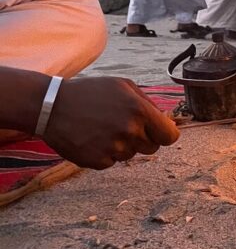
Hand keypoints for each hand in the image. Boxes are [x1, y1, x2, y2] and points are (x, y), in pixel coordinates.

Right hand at [42, 77, 179, 168]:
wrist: (51, 106)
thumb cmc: (91, 93)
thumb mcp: (123, 86)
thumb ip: (148, 103)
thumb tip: (166, 120)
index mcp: (139, 110)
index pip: (170, 136)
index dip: (165, 134)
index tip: (158, 132)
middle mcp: (129, 130)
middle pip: (152, 148)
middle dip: (143, 139)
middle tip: (123, 126)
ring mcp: (113, 147)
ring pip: (131, 155)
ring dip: (122, 145)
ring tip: (103, 129)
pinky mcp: (97, 161)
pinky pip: (112, 162)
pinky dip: (105, 153)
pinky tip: (92, 138)